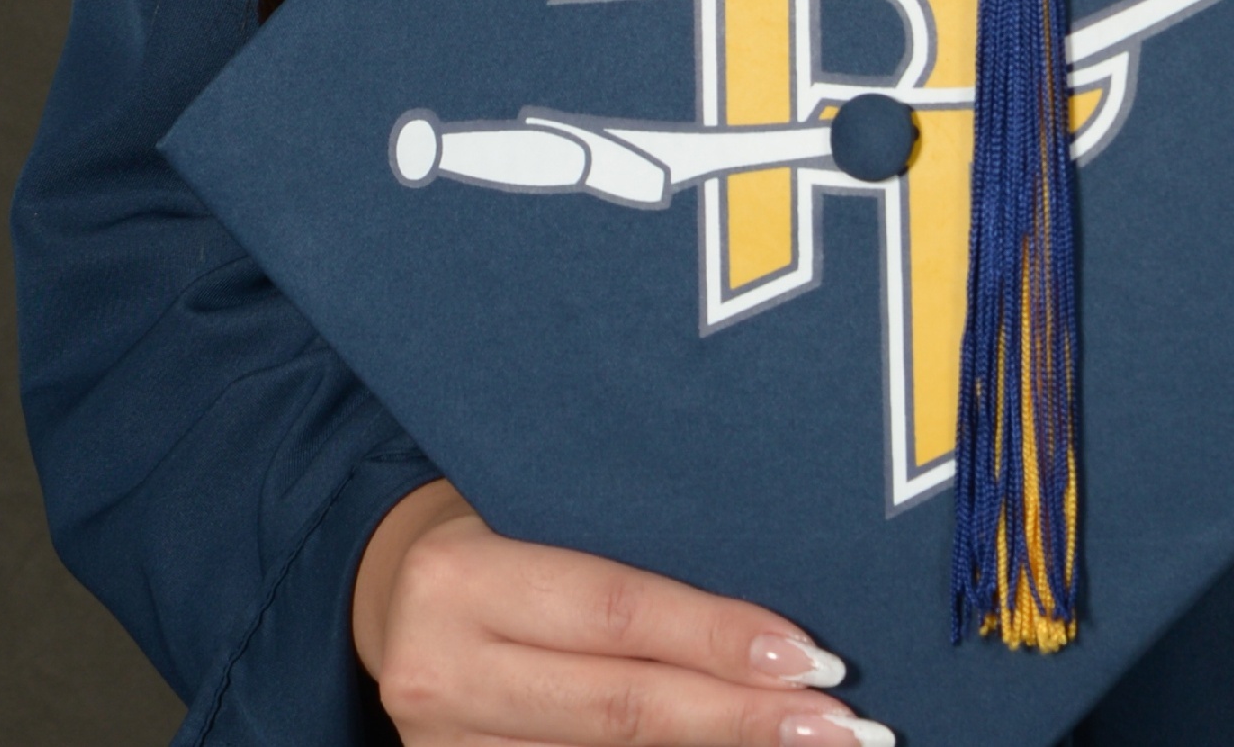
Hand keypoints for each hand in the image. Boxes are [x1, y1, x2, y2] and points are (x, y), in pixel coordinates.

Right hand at [353, 480, 891, 745]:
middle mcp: (442, 671)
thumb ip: (625, 556)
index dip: (717, 637)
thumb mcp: (540, 509)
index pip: (617, 612)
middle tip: (840, 728)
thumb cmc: (498, 524)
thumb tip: (766, 610)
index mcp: (462, 579)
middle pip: (620, 707)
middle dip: (740, 720)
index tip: (811, 656)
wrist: (392, 592)